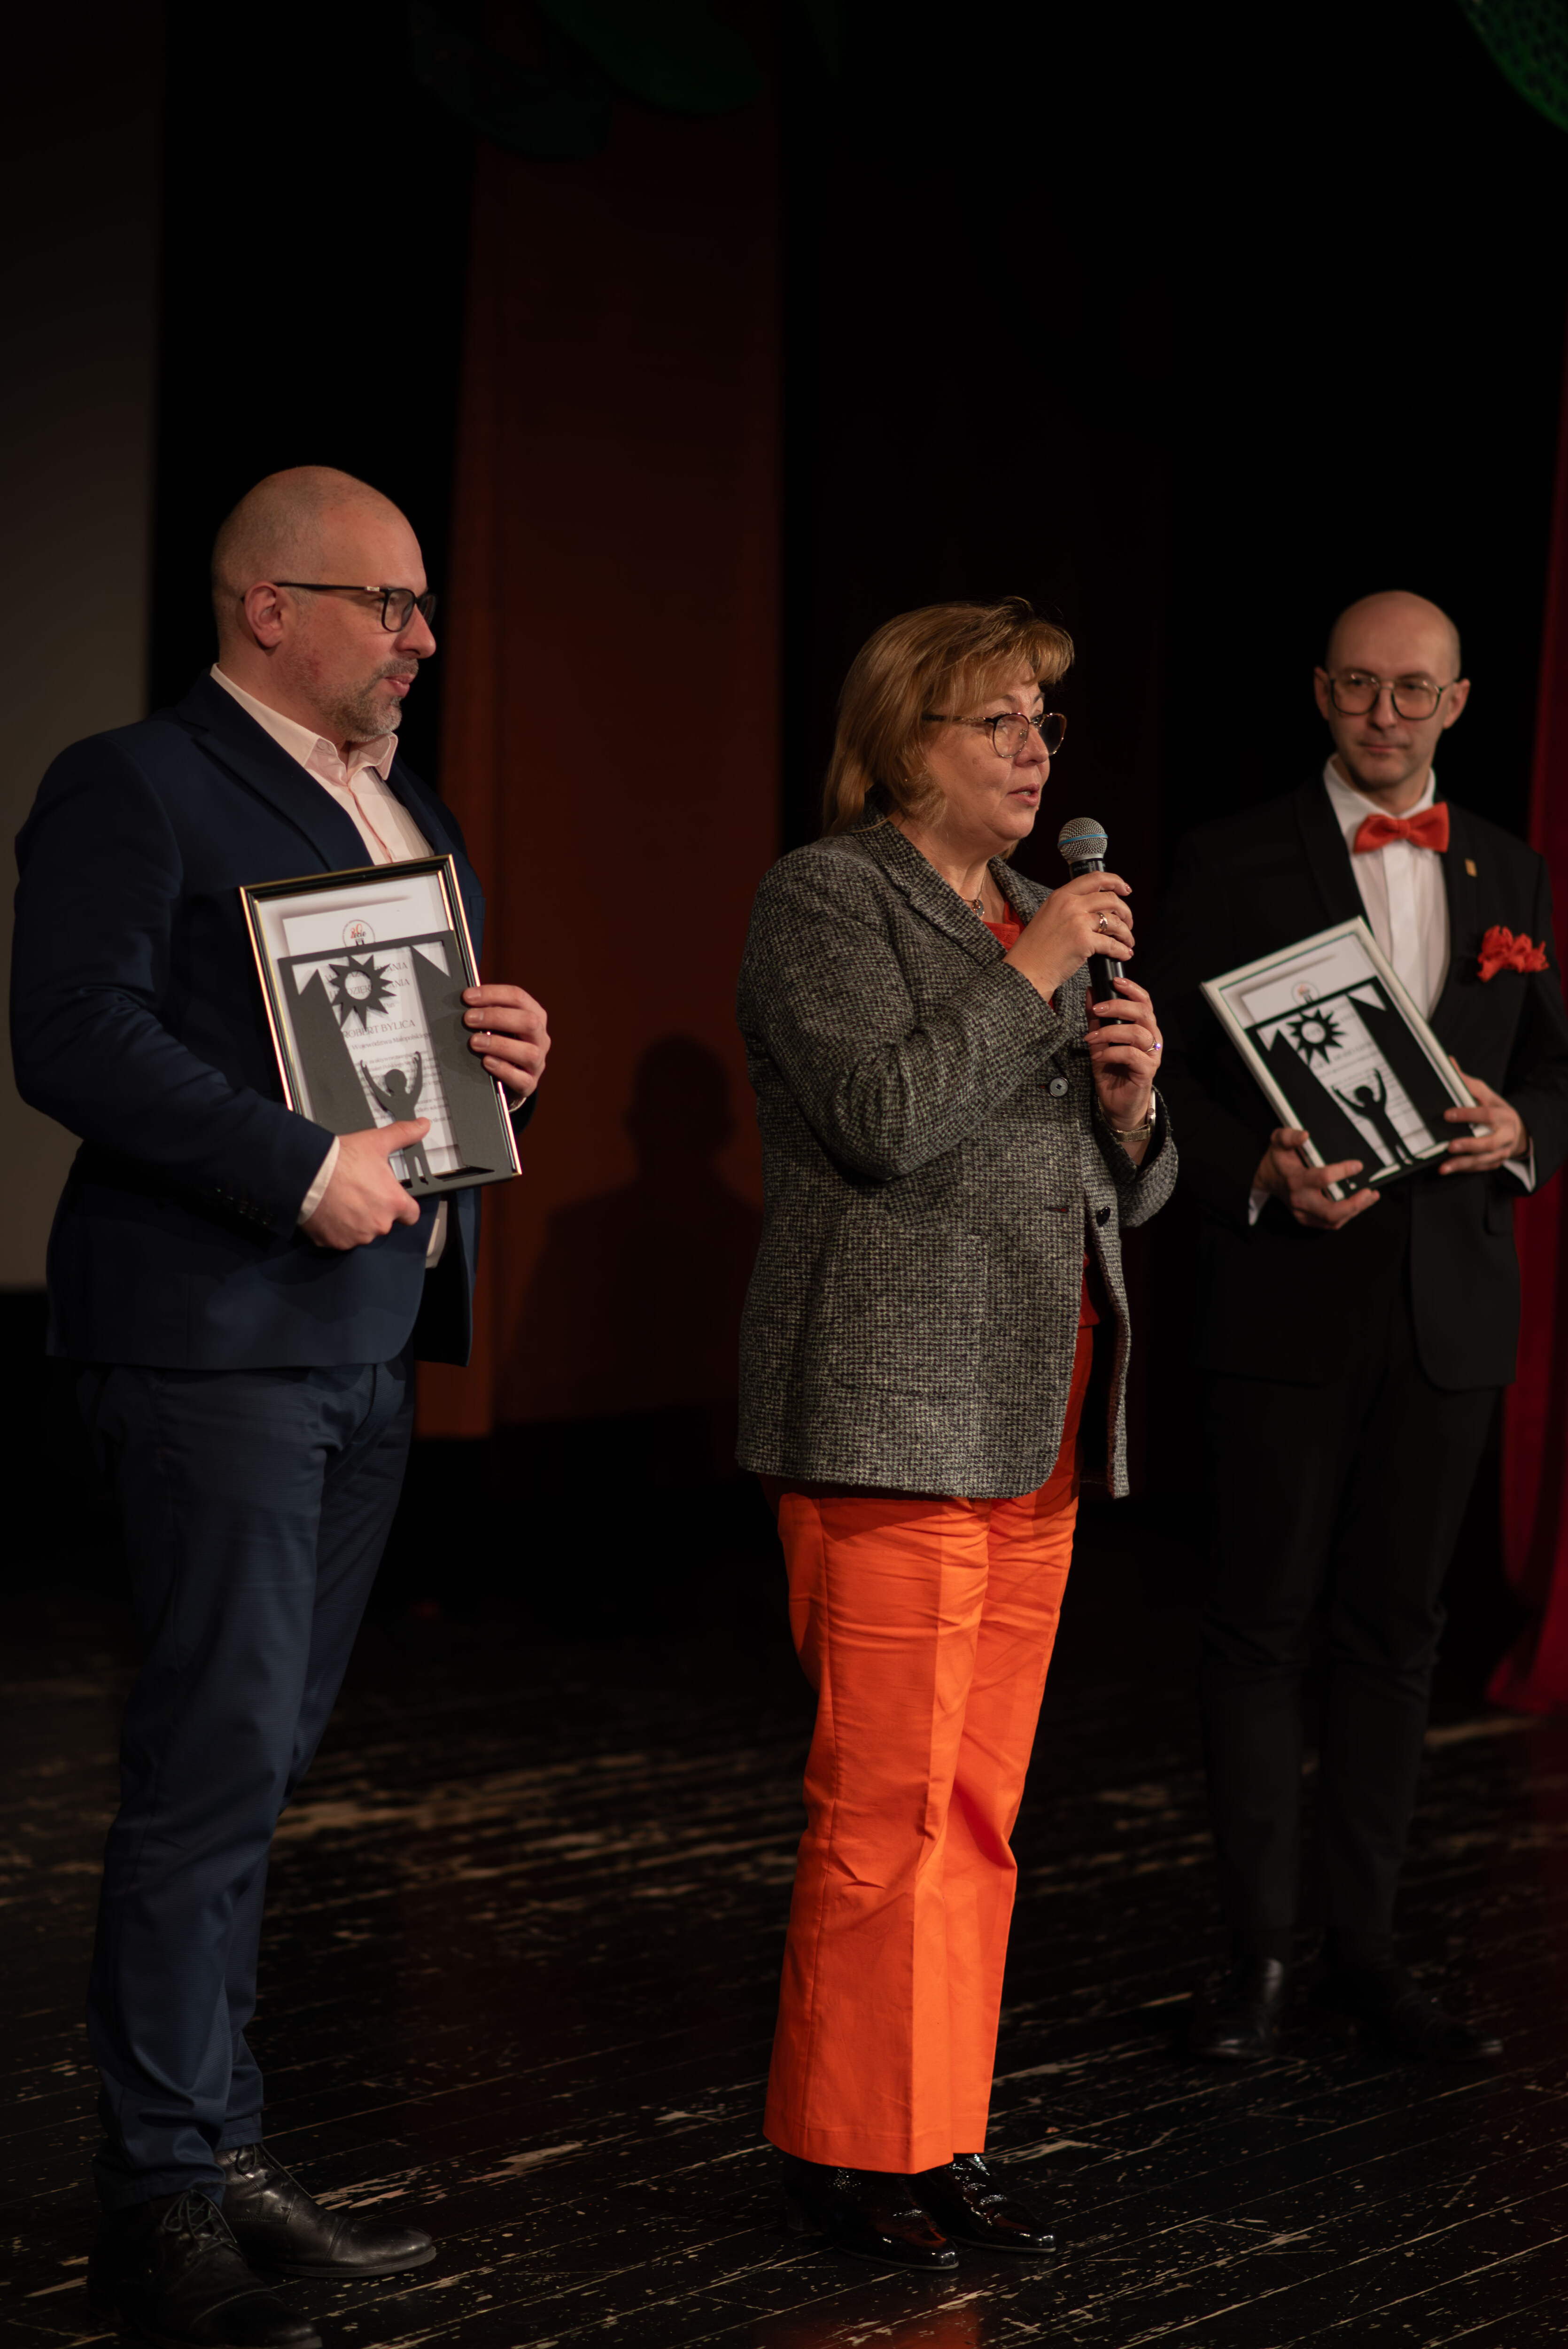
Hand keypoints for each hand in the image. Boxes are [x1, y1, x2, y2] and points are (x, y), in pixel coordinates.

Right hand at [304, 1121, 428, 1250]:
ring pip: (362, 1231)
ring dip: (356, 1220)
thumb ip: (403, 1135)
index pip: (411, 1214)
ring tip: (342, 1199)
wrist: (306, 1174)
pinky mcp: (335, 1242)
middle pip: (384, 1222)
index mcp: (394, 1203)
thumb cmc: (341, 1160)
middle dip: (374, 1209)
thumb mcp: (376, 1142)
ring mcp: (357, 1236)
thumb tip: (422, 1125)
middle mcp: (379, 1224)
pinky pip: (340, 1238)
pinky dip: (336, 1228)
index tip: (392, 1198)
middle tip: (359, 1192)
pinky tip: (330, 1210)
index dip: (403, 1206)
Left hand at [463, 984, 549, 1098]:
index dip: (492, 994)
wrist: (511, 1075)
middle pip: (529, 1021)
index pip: (518, 997)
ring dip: (499, 1045)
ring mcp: (538, 1061)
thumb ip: (488, 1011)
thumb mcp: (500, 1024)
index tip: (468, 997)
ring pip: (529, 1052)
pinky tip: (486, 1062)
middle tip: (469, 1019)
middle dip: (496, 1017)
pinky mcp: (530, 1082)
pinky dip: (503, 1069)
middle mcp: (540, 1037)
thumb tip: (466, 1000)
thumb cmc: (502, 1041)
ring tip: (474, 1042)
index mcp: (535, 1015)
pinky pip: (522, 1079)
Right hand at [1006, 871, 1135, 998]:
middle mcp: (1069, 904)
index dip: (1116, 882)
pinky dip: (1122, 950)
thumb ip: (1068, 908)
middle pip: (1110, 899)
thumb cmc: (1034, 950)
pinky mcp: (1084, 941)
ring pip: (1115, 921)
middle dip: (1126, 912)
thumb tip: (1095, 911)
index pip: (1095, 879)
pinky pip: (1112, 943)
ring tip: (1127, 942)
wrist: (1025, 971)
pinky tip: (1123, 954)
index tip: (1125, 889)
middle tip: (1128, 923)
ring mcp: (1077, 921)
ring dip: (1126, 933)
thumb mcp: (1047, 917)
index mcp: (1060, 896)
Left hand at [1087, 976, 1161, 1142]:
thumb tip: (1090, 992)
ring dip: (1110, 1032)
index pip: (1144, 1001)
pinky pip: (1132, 1054)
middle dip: (1118, 1006)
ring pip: (1137, 1032)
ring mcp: (1152, 1054)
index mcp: (1143, 1027)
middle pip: (1143, 1012)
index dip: (1132, 988)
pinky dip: (1112, 1052)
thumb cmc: (1111, 1070)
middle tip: (1097, 1009)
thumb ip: (1096, 1019)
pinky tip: (1099, 1056)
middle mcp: (1152, 1038)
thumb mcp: (1099, 1041)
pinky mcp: (1148, 1070)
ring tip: (1091, 1039)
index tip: (1114, 981)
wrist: (1116, 1103)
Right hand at [1254, 1127, 1378, 1229]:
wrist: (1267, 1179)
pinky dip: (1348, 1215)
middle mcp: (1300, 1199)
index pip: (1322, 1179)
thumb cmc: (1277, 1161)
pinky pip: (1331, 1223)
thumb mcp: (1278, 1141)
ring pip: (1333, 1221)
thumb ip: (1289, 1136)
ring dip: (1355, 1211)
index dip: (1342, 1172)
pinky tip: (1359, 1204)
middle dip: (1353, 1205)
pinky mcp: (1308, 1219)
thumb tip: (1305, 1135)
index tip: (1357, 1165)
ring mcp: (1303, 1213)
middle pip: (1330, 1212)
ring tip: (1369, 1197)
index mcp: (1295, 1180)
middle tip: (1369, 1193)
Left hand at [1442, 1060, 1527, 1173]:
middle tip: (1450, 1146)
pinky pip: (1481, 1168)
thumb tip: (1449, 1063)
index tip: (1447, 1114)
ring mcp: (1503, 1151)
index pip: (1487, 1114)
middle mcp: (1506, 1134)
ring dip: (1463, 1163)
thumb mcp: (1486, 1094)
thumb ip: (1467, 1082)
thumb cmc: (1496, 1110)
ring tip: (1444, 1167)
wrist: (1517, 1131)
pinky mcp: (1496, 1163)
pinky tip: (1449, 1169)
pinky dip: (1465, 1169)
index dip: (1467, 1114)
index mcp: (1504, 1115)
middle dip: (1470, 1145)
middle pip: (1490, 1142)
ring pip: (1485, 1160)